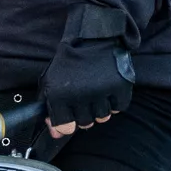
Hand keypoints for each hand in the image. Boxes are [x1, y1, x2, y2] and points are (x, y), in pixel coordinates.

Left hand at [44, 3, 137, 134]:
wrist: (94, 36)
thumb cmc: (70, 61)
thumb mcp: (51, 81)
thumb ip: (50, 109)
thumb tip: (57, 134)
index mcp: (60, 94)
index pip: (65, 127)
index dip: (67, 122)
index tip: (69, 113)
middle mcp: (80, 95)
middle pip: (85, 123)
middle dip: (83, 113)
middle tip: (84, 96)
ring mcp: (102, 91)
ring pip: (102, 118)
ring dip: (99, 107)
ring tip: (96, 90)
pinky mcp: (120, 87)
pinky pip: (119, 108)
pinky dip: (115, 101)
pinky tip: (108, 88)